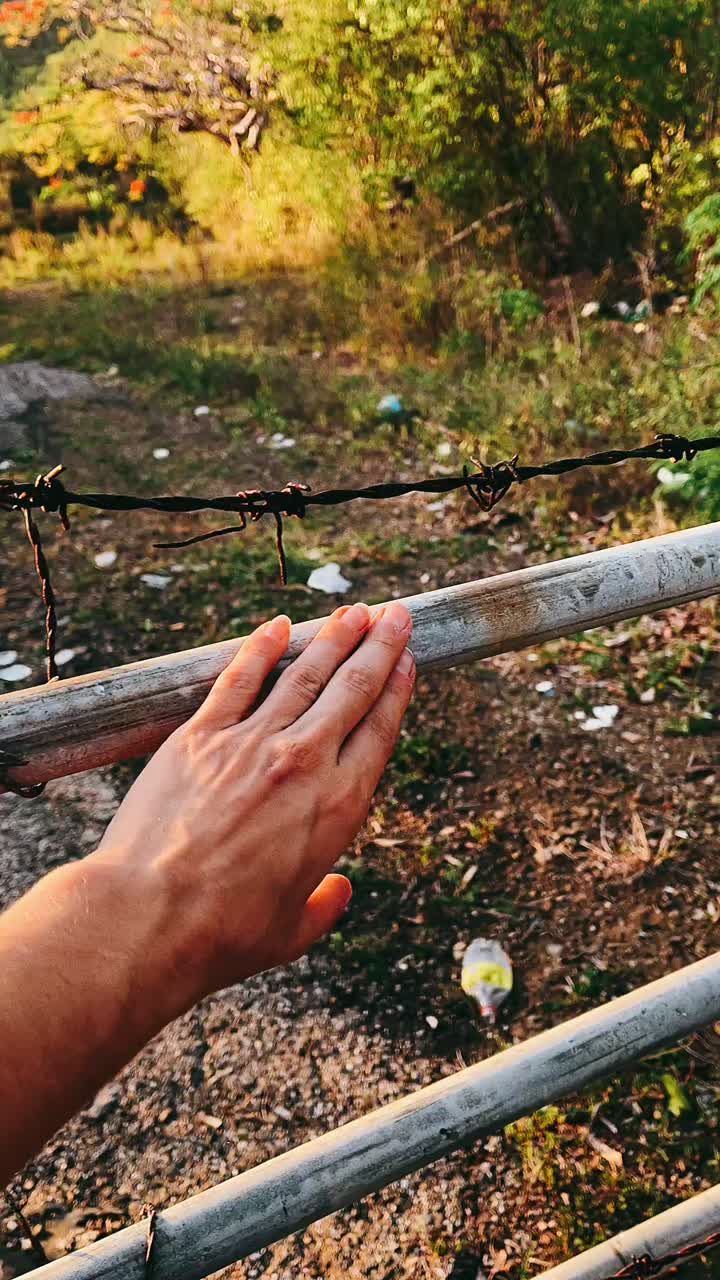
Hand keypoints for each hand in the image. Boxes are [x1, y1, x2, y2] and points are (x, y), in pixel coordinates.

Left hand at [95, 601, 414, 1011]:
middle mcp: (303, 763)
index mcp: (338, 807)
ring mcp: (251, 743)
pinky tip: (279, 625)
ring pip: (304, 674)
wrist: (151, 916)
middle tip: (397, 615)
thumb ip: (323, 905)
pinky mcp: (200, 736)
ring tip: (355, 611)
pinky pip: (238, 679)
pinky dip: (260, 648)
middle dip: (380, 646)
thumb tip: (338, 892)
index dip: (398, 688)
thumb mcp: (293, 931)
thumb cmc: (225, 934)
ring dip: (334, 638)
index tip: (408, 659)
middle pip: (352, 689)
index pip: (380, 730)